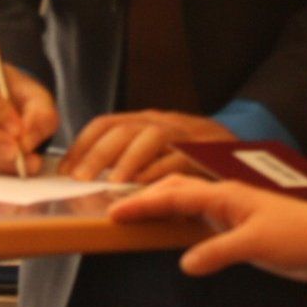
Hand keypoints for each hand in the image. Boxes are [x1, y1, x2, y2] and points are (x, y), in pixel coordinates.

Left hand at [57, 111, 236, 184]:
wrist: (241, 151)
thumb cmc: (189, 157)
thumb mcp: (155, 152)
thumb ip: (127, 159)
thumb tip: (86, 177)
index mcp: (144, 121)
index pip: (105, 124)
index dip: (82, 145)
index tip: (65, 170)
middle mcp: (161, 121)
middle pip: (124, 129)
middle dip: (98, 154)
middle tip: (80, 179)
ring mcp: (184, 133)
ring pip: (151, 137)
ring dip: (129, 159)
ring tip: (113, 183)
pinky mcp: (205, 150)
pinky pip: (181, 156)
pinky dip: (162, 169)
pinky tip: (146, 185)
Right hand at [108, 177, 306, 281]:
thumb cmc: (299, 237)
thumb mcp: (256, 244)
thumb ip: (218, 251)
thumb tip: (185, 264)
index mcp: (225, 195)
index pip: (174, 196)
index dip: (143, 204)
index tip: (114, 212)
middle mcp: (225, 198)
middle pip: (176, 191)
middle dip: (145, 198)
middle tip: (115, 211)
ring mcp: (233, 212)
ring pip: (187, 203)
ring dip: (161, 206)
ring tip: (136, 216)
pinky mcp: (241, 229)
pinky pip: (200, 220)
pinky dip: (180, 222)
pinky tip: (174, 233)